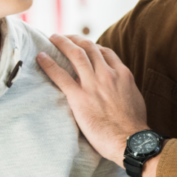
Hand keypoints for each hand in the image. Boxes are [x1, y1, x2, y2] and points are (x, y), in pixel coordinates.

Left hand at [37, 34, 148, 165]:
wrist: (130, 139)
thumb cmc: (134, 125)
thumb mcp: (135, 98)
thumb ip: (125, 87)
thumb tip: (120, 88)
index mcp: (123, 74)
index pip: (105, 52)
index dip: (92, 45)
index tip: (84, 45)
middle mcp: (107, 74)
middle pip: (89, 47)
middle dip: (75, 38)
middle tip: (65, 37)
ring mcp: (93, 84)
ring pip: (75, 54)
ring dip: (62, 43)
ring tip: (52, 37)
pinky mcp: (79, 97)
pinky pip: (60, 76)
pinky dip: (49, 64)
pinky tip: (40, 57)